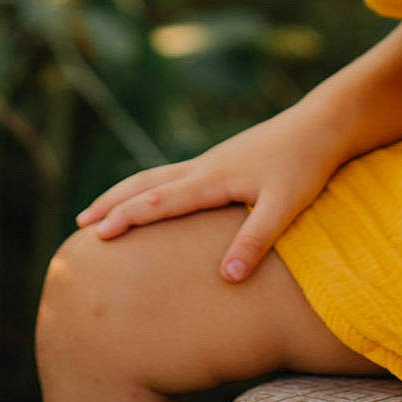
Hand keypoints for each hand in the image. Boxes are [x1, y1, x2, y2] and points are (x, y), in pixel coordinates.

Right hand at [75, 103, 345, 283]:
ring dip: (125, 194)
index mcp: (213, 178)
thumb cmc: (306, 164)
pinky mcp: (222, 163)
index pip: (160, 200)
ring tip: (100, 211)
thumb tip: (227, 277)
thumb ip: (256, 239)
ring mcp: (211, 163)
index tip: (97, 234)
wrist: (322, 124)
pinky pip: (172, 176)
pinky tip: (150, 199)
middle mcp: (204, 167)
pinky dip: (148, 188)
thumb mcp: (286, 205)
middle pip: (146, 184)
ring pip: (155, 177)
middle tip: (80, 225)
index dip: (128, 217)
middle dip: (112, 204)